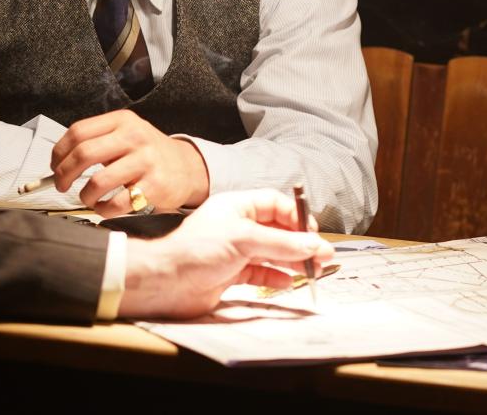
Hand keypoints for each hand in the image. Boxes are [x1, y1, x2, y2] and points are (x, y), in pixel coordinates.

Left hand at [51, 110, 209, 215]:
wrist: (187, 167)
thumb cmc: (147, 154)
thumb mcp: (126, 134)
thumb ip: (97, 141)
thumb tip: (59, 163)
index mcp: (122, 121)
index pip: (78, 132)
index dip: (59, 152)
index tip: (54, 166)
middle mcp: (134, 137)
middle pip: (84, 154)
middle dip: (64, 174)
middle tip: (61, 185)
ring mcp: (146, 161)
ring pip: (98, 182)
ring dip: (85, 195)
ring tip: (87, 198)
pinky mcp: (154, 186)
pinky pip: (117, 203)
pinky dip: (103, 210)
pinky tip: (104, 208)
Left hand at [117, 189, 333, 318]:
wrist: (166, 282)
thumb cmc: (196, 251)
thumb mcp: (245, 240)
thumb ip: (283, 244)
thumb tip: (314, 245)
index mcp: (237, 206)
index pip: (275, 204)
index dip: (296, 216)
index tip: (312, 232)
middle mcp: (237, 226)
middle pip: (277, 230)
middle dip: (299, 242)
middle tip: (320, 255)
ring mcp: (234, 250)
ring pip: (271, 253)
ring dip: (292, 261)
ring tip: (311, 271)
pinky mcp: (231, 273)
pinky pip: (261, 273)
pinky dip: (276, 277)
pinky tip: (287, 282)